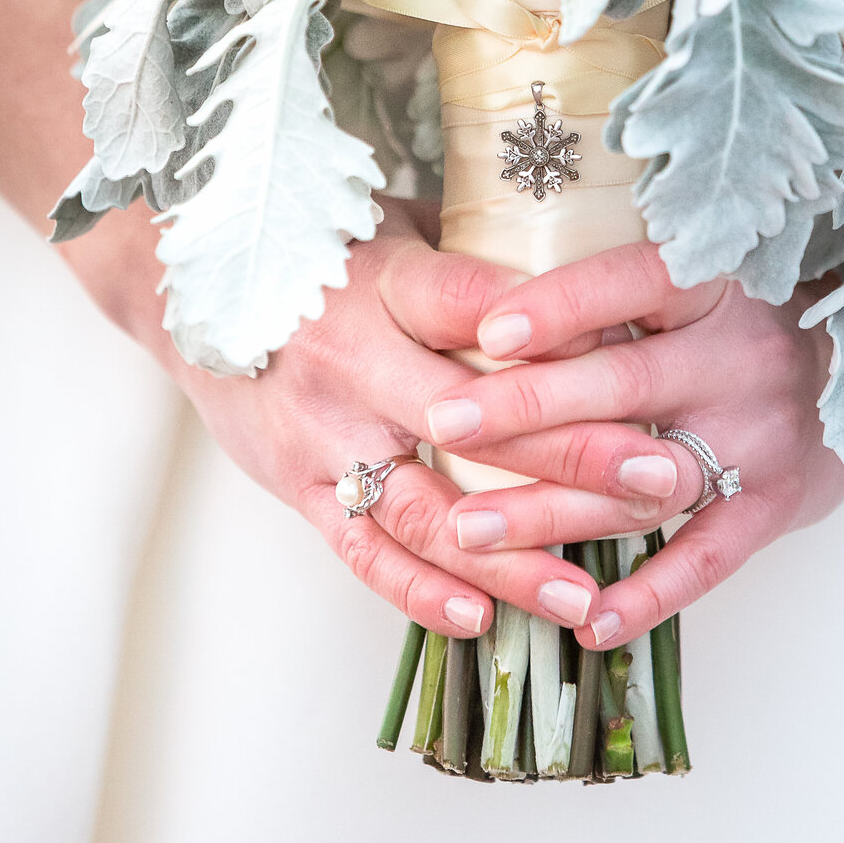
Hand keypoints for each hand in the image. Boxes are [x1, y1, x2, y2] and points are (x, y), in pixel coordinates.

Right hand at [77, 199, 671, 639]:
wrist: (183, 289)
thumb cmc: (314, 250)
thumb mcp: (393, 223)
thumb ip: (474, 254)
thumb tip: (587, 268)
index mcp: (387, 283)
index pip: (481, 307)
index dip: (559, 337)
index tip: (641, 361)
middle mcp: (355, 361)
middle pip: (475, 417)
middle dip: (572, 455)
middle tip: (660, 479)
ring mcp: (323, 432)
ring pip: (424, 506)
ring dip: (507, 557)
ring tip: (582, 593)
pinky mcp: (297, 484)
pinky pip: (361, 549)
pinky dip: (417, 590)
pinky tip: (479, 619)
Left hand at [420, 242, 843, 648]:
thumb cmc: (737, 315)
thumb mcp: (692, 278)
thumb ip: (612, 288)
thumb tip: (484, 298)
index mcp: (714, 283)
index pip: (635, 282)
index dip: (562, 305)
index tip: (487, 330)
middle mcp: (741, 356)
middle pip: (624, 384)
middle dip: (526, 409)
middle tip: (444, 426)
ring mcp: (762, 435)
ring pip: (643, 480)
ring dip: (552, 511)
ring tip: (469, 532)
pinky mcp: (775, 503)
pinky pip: (706, 558)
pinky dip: (648, 596)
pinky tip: (586, 625)